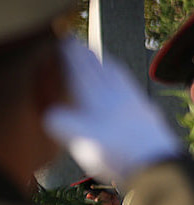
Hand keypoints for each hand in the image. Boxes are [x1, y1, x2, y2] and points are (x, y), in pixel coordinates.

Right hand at [44, 38, 181, 182]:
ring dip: (105, 64)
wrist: (156, 165)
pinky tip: (123, 86)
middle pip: (99, 68)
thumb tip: (48, 115)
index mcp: (97, 97)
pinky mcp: (144, 113)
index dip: (70, 55)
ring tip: (99, 58)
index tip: (62, 40)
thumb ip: (62, 124)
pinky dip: (121, 81)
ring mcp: (132, 102)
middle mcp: (115, 94)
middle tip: (77, 44)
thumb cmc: (117, 152)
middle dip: (86, 55)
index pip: (81, 70)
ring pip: (116, 76)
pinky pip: (129, 88)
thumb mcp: (81, 139)